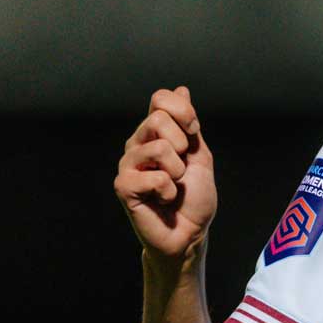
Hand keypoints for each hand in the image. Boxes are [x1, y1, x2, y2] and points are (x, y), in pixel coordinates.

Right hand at [113, 86, 217, 260]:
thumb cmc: (194, 197)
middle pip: (158, 117)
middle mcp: (137, 144)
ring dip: (178, 171)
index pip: (160, 98)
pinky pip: (155, 177)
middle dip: (183, 143)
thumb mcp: (199, 155)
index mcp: (154, 133)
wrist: (189, 234)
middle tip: (182, 167)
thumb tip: (181, 89)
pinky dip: (170, 191)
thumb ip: (189, 125)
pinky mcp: (123, 187)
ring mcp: (128, 165)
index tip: (194, 133)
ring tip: (173, 186)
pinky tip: (164, 200)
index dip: (183, 111)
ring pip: (158, 147)